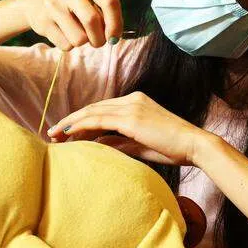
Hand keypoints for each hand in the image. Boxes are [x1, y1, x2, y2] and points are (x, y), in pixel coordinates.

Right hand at [17, 0, 122, 48]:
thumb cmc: (73, 5)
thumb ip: (104, 14)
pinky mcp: (43, 21)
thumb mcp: (89, 0)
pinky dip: (69, 44)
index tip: (115, 37)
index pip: (109, 1)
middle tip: (98, 42)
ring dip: (83, 43)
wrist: (36, 4)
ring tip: (76, 33)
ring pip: (79, 38)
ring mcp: (52, 3)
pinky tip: (62, 32)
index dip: (116, 23)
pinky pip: (66, 45)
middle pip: (92, 20)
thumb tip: (113, 36)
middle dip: (99, 38)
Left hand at [46, 91, 211, 165]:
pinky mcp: (131, 117)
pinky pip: (98, 120)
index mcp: (136, 102)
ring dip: (71, 123)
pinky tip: (67, 134)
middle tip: (52, 133)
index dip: (82, 121)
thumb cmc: (173, 148)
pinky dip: (80, 126)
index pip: (102, 110)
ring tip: (54, 135)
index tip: (65, 133)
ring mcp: (131, 106)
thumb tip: (97, 144)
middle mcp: (132, 100)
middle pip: (93, 108)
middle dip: (71, 121)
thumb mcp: (140, 144)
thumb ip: (119, 142)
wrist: (195, 145)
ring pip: (92, 112)